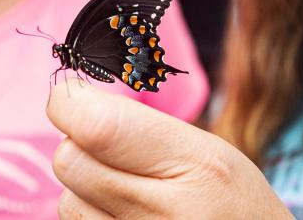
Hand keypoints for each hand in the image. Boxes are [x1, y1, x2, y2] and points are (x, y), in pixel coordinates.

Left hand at [47, 82, 291, 218]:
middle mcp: (165, 214)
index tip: (70, 95)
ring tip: (132, 194)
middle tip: (112, 148)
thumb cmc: (234, 203)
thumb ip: (141, 129)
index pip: (98, 127)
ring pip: (68, 201)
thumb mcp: (209, 152)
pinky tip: (128, 218)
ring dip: (85, 189)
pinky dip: (93, 217)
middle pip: (71, 163)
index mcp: (197, 166)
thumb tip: (68, 102)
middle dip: (79, 146)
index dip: (70, 104)